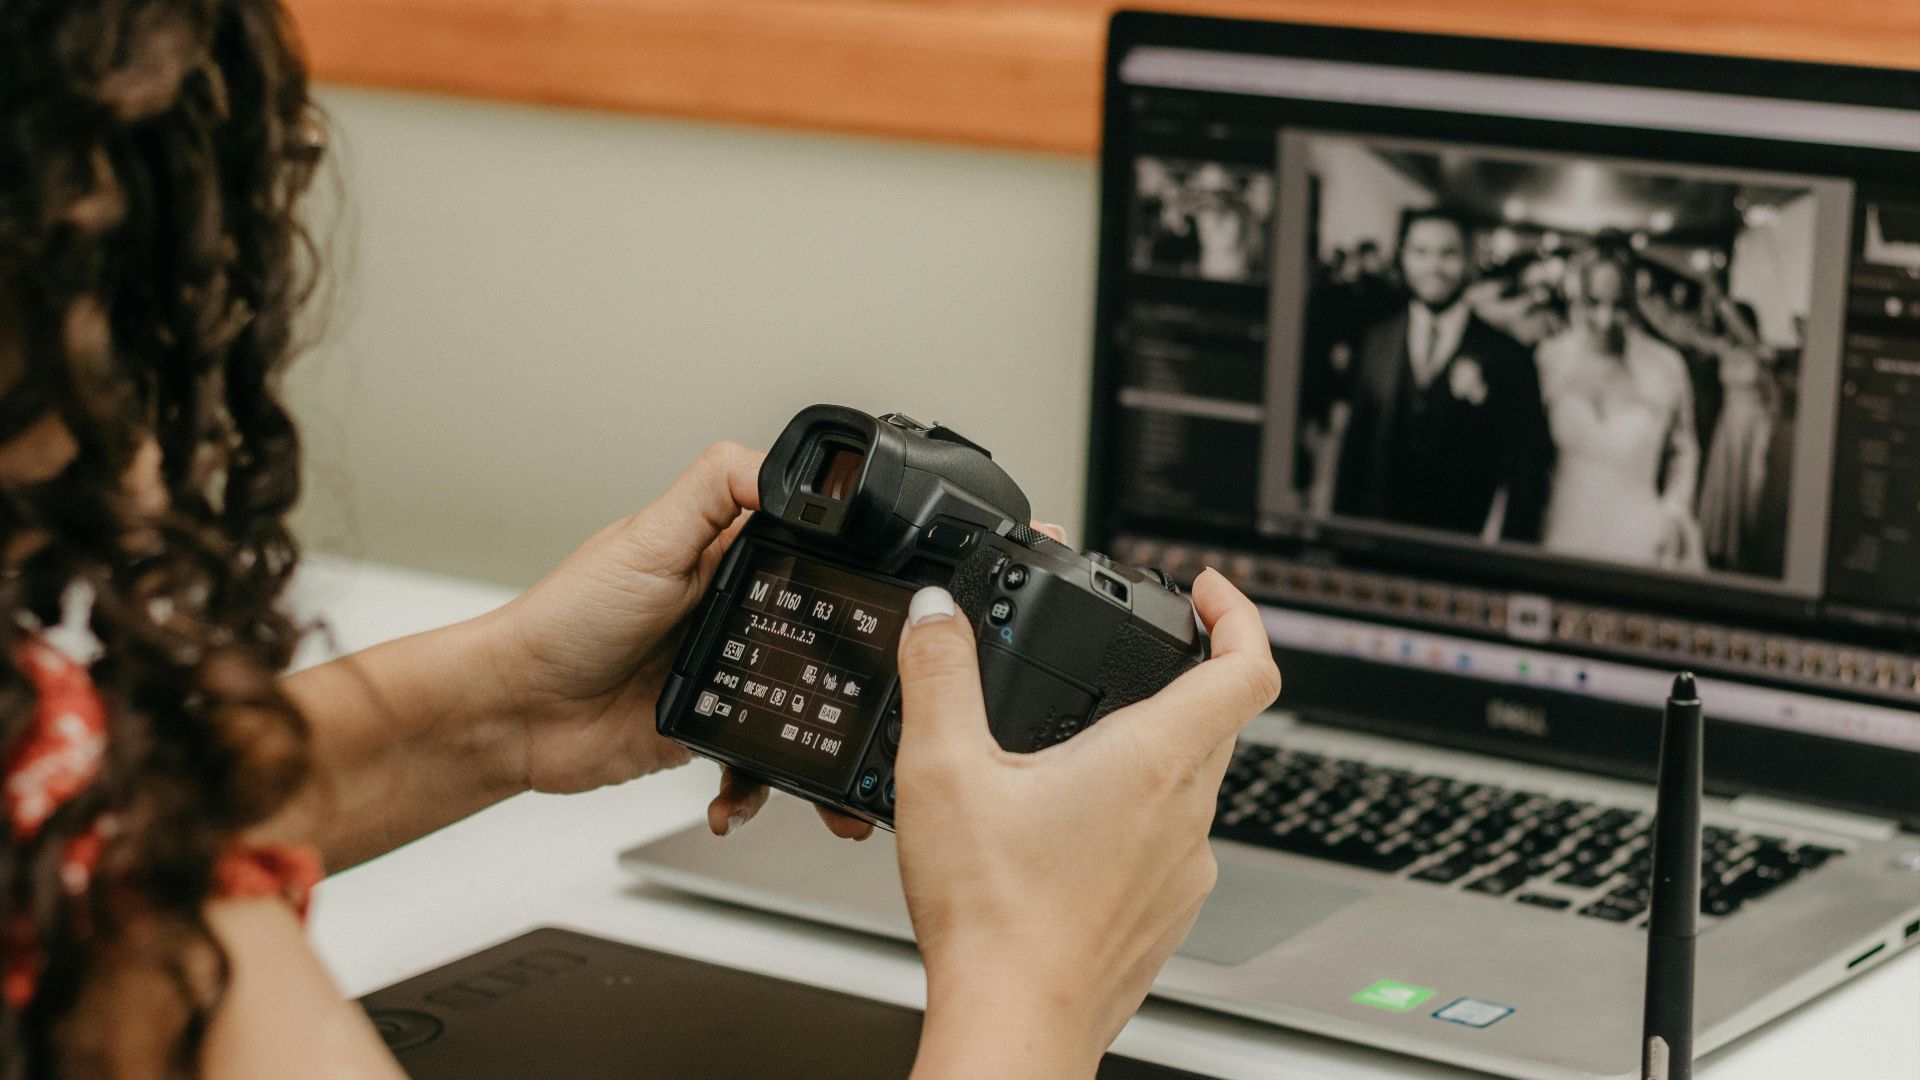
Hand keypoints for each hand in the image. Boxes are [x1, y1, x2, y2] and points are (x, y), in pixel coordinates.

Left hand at [481, 442, 870, 838]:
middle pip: (821, 631)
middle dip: (847, 663)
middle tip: (867, 682)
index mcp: (724, 555)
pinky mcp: (712, 730)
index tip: (880, 585)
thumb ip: (716, 488)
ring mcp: (725, 673)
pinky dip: (760, 785)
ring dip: (817, 733)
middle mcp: (731, 611)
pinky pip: (760, 763)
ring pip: (802, 702)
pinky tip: (741, 795)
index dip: (846, 562)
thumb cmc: (564, 620)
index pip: (810, 547)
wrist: (516, 712)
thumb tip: (789, 466)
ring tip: (828, 754)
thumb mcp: (647, 538)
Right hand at [894, 570, 1280, 1077]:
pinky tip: (1068, 831)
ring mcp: (1184, 868)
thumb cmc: (993, 918)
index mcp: (1153, 761)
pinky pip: (1169, 841)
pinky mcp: (1165, 912)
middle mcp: (1186, 813)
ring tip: (1076, 746)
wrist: (1014, 1026)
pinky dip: (1134, 816)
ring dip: (1150, 751)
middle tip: (1121, 656)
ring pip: (1191, 782)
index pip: (1248, 666)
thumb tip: (938, 613)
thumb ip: (940, 676)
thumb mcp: (942, 770)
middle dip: (1176, 675)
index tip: (1204, 590)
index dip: (1236, 612)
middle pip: (1218, 718)